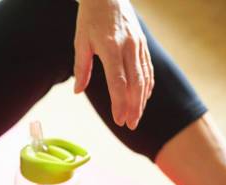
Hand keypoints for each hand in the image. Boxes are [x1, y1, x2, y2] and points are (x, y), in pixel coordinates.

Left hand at [73, 0, 153, 129]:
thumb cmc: (91, 18)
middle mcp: (128, 47)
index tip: (119, 120)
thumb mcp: (80, 41)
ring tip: (136, 118)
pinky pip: (148, 69)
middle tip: (130, 125)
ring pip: (145, 78)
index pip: (118, 81)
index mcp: (111, 47)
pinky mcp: (143, 45)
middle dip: (134, 107)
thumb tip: (77, 91)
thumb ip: (81, 67)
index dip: (119, 103)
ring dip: (142, 100)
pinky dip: (147, 86)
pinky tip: (143, 99)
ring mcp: (139, 45)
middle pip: (135, 83)